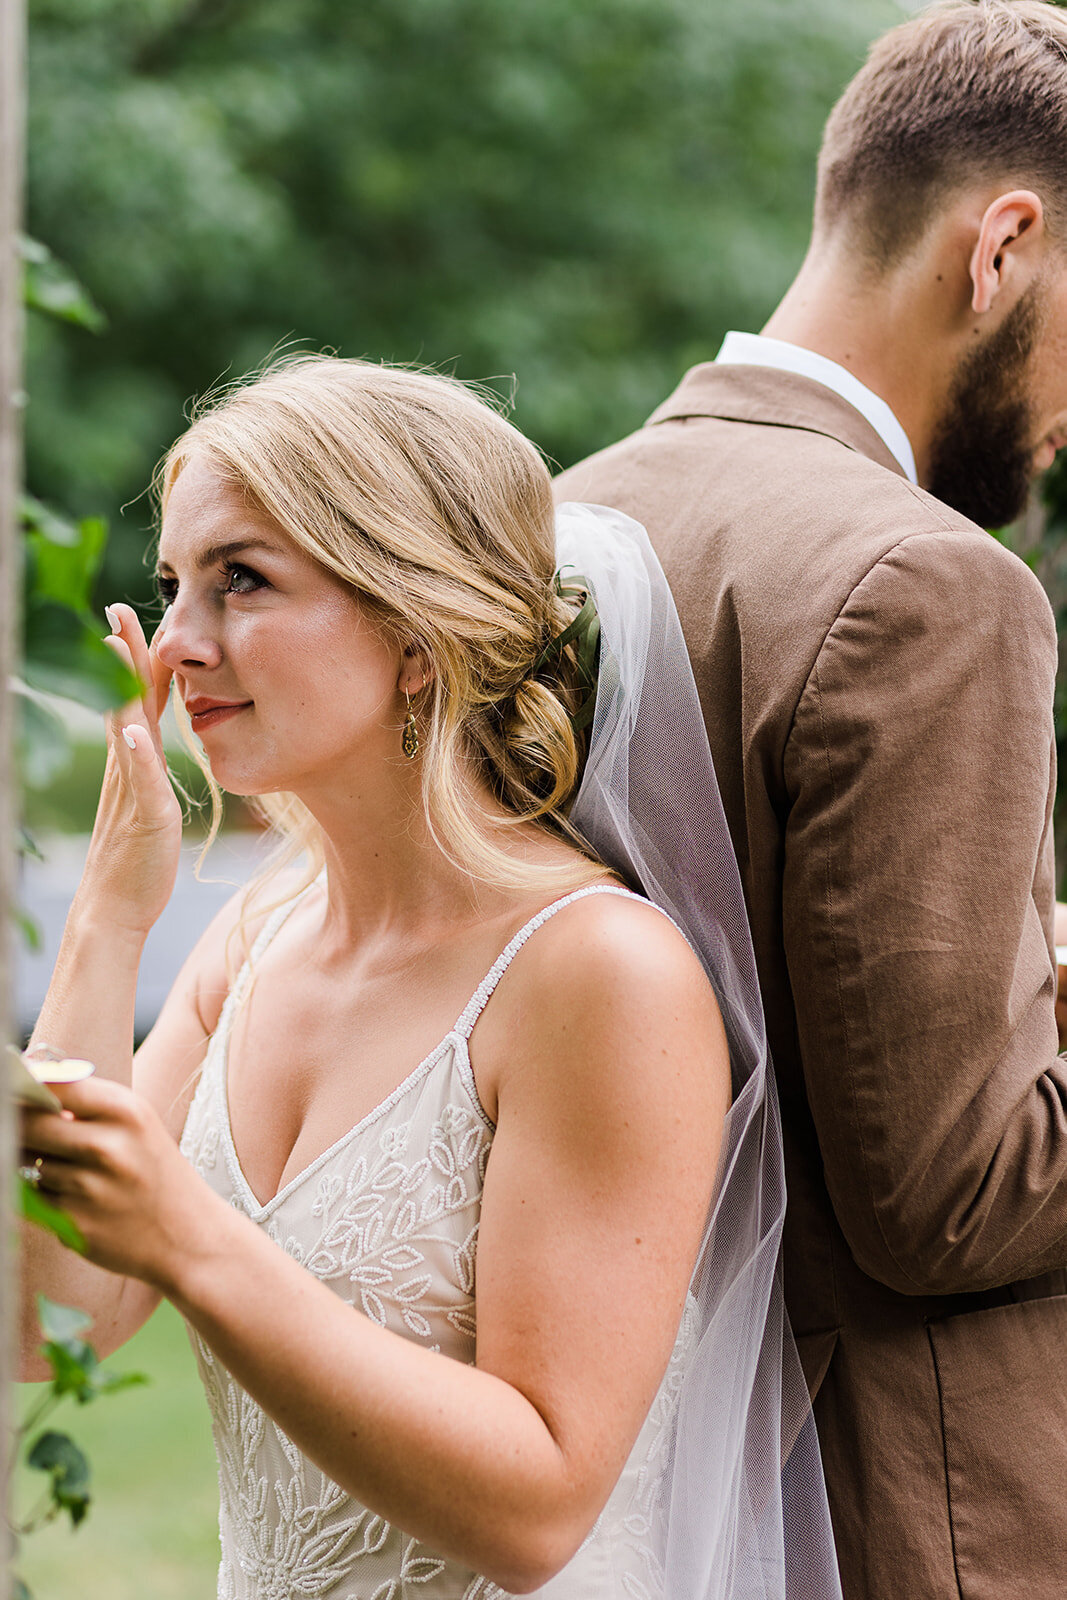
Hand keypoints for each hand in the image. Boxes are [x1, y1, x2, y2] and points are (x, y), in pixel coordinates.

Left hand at [20, 1075, 214, 1289]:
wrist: (188, 1237)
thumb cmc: (156, 1173)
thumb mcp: (137, 1125)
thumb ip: (86, 1106)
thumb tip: (25, 1090)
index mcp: (126, 1111)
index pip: (53, 1084)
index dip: (26, 1087)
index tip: (15, 1090)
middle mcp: (107, 1147)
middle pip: (28, 1124)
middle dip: (20, 1127)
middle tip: (32, 1133)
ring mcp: (88, 1188)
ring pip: (28, 1163)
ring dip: (35, 1165)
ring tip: (73, 1173)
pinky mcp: (73, 1225)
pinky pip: (32, 1200)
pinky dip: (44, 1197)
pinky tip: (76, 1200)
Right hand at [78, 604, 182, 934]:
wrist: (115, 908)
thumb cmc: (138, 857)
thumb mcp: (147, 799)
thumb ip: (147, 764)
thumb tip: (147, 733)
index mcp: (134, 759)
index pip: (134, 697)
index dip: (136, 658)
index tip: (131, 616)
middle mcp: (128, 766)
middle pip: (124, 699)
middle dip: (122, 654)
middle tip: (116, 609)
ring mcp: (133, 789)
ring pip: (126, 728)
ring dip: (122, 688)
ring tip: (118, 649)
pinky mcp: (146, 816)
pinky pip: (140, 782)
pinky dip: (136, 755)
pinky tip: (135, 731)